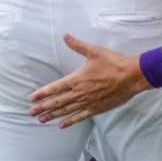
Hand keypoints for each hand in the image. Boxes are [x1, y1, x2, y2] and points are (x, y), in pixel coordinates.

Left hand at [29, 34, 149, 126]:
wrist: (131, 76)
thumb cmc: (113, 63)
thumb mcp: (94, 51)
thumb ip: (77, 45)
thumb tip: (65, 35)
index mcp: (77, 79)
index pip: (54, 88)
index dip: (42, 94)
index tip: (31, 98)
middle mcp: (80, 93)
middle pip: (57, 102)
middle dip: (42, 107)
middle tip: (30, 112)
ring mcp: (88, 102)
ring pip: (66, 111)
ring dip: (52, 115)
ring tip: (41, 119)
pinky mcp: (96, 108)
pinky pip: (80, 117)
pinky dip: (69, 121)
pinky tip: (61, 125)